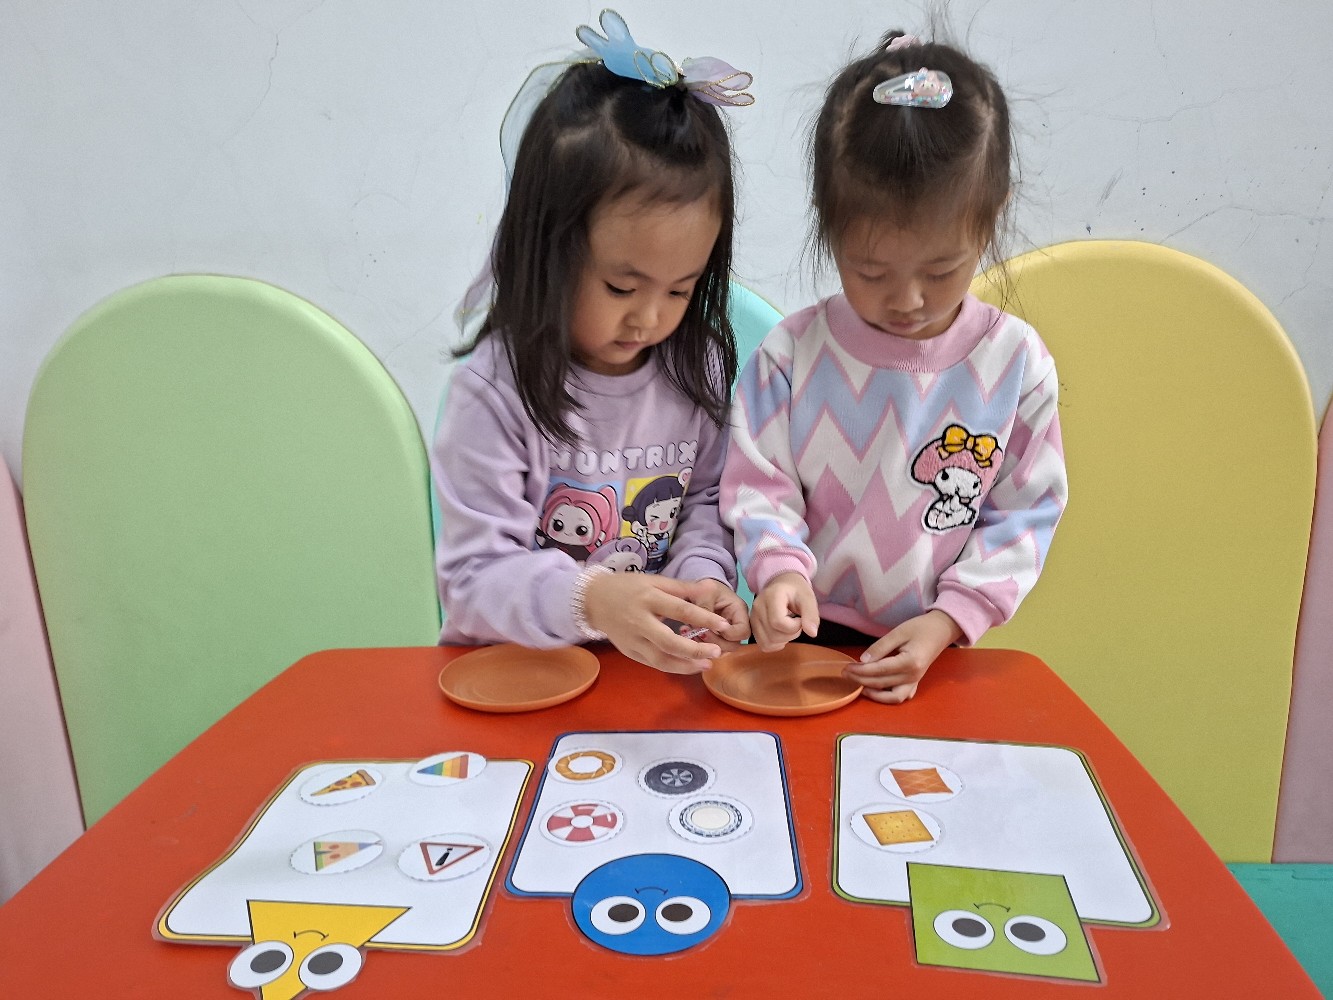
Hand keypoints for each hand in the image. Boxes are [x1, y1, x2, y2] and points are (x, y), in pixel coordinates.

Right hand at [582, 572, 732, 674]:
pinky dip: (672, 667)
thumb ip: (681, 587)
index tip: (724, 626)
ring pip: (661, 659)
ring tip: (706, 665)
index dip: (704, 619)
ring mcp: (632, 640)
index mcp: (649, 599)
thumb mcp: (653, 581)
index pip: (681, 610)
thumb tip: (709, 588)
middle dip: (696, 650)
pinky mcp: (629, 652)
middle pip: (670, 642)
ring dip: (685, 665)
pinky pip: (652, 663)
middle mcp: (640, 621)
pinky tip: (688, 666)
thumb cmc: (626, 587)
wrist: (592, 600)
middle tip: (717, 652)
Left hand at [676, 578, 751, 652]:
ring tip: (688, 632)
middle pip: (733, 645)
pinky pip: (709, 649)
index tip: (712, 627)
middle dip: (714, 642)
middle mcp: (735, 625)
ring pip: (720, 650)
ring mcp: (725, 634)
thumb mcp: (706, 591)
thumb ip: (706, 608)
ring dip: (704, 645)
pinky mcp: (714, 639)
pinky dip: (697, 645)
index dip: (729, 634)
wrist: (698, 589)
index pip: (743, 632)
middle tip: (699, 633)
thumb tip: (705, 627)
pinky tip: (686, 633)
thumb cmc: (706, 587)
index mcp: (739, 612)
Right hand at [751, 572, 818, 652]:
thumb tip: (812, 634)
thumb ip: (811, 614)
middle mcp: (757, 607)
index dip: (794, 626)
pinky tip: (781, 633)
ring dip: (784, 640)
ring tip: (788, 626)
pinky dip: (776, 644)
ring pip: (768, 642)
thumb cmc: (796, 591)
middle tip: (796, 622)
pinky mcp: (752, 627)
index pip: (778, 622)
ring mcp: (752, 618)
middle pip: (774, 635)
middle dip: (791, 634)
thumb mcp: (808, 598)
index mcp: (771, 596)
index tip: (800, 618)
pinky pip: (764, 645)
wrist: (782, 584)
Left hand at [844, 610, 961, 703]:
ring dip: (875, 694)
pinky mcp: (915, 682)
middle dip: (861, 680)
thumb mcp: (898, 632)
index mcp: (910, 662)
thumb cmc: (920, 628)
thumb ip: (880, 647)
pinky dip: (888, 697)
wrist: (941, 631)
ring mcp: (916, 681)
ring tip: (859, 686)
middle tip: (846, 674)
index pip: (879, 670)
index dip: (860, 670)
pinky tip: (876, 690)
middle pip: (882, 683)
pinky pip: (901, 696)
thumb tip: (863, 660)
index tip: (846, 667)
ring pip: (892, 696)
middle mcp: (913, 676)